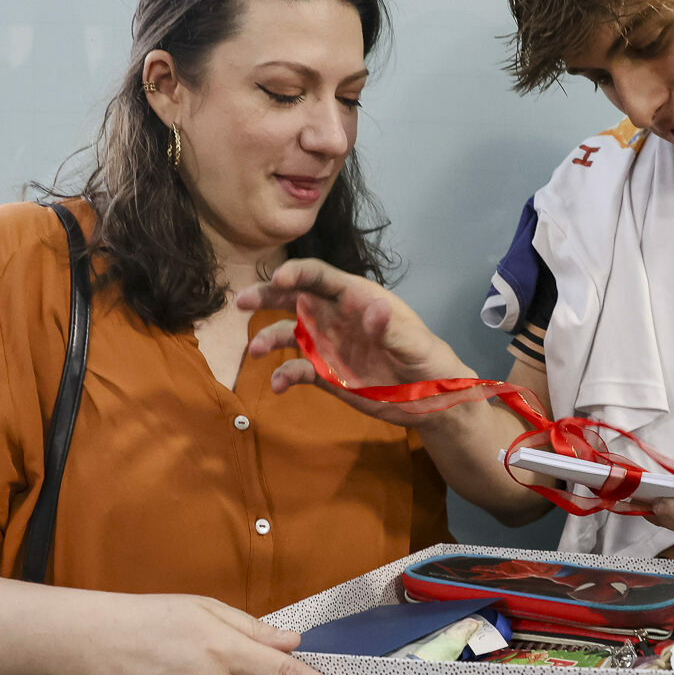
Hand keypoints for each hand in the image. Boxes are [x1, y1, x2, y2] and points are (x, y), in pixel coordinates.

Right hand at [237, 258, 472, 426]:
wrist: (432, 400)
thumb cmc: (429, 361)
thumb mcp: (415, 345)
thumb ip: (390, 329)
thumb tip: (371, 307)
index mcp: (358, 299)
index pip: (322, 277)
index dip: (299, 274)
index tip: (279, 280)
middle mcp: (336, 316)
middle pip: (296, 298)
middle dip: (268, 295)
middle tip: (242, 301)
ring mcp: (328, 345)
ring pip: (289, 332)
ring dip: (269, 337)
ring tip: (255, 350)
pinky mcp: (325, 374)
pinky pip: (297, 369)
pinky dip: (284, 375)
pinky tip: (278, 385)